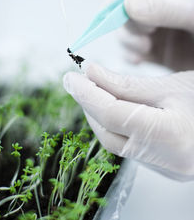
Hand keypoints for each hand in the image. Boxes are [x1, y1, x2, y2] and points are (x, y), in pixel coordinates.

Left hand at [63, 63, 193, 180]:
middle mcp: (167, 160)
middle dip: (90, 105)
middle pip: (109, 132)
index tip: (71, 77)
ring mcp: (166, 168)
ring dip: (100, 116)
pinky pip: (128, 147)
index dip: (87, 93)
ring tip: (94, 92)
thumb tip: (91, 73)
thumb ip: (127, 82)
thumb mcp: (170, 84)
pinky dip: (115, 127)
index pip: (113, 114)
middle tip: (79, 82)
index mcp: (171, 135)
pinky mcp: (164, 168)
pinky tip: (113, 109)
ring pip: (115, 142)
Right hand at [121, 0, 193, 70]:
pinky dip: (131, 56)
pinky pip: (133, 52)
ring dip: (128, 44)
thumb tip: (128, 4)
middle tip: (144, 42)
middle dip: (128, 30)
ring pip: (125, 35)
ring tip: (143, 51)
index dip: (120, 8)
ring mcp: (154, 31)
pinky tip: (139, 60)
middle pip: (123, 16)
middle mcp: (155, 10)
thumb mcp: (193, 12)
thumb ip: (164, 7)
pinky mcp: (155, 51)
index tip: (127, 22)